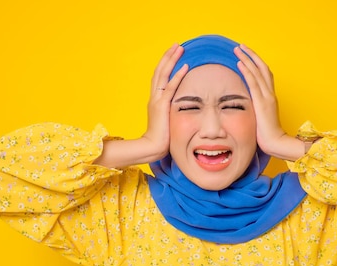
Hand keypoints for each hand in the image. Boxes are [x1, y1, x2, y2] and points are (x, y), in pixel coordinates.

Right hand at [142, 43, 187, 159]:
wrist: (151, 148)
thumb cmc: (161, 139)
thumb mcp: (167, 122)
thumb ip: (172, 113)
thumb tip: (183, 112)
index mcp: (155, 100)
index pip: (159, 78)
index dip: (165, 64)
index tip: (173, 54)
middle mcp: (154, 97)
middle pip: (159, 71)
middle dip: (168, 57)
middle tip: (176, 45)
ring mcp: (157, 101)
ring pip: (163, 75)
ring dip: (172, 60)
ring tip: (179, 48)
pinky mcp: (162, 107)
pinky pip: (171, 88)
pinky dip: (178, 76)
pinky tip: (185, 66)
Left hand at [235, 45, 303, 160]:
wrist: (276, 142)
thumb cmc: (267, 134)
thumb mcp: (260, 117)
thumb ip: (255, 109)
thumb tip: (246, 106)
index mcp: (270, 96)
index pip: (264, 74)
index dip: (256, 62)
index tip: (246, 55)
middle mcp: (270, 93)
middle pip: (262, 67)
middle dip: (251, 55)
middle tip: (240, 46)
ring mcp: (267, 97)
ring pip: (257, 71)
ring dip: (247, 58)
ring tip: (237, 49)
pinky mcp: (262, 103)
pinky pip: (253, 83)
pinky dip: (247, 71)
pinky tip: (239, 63)